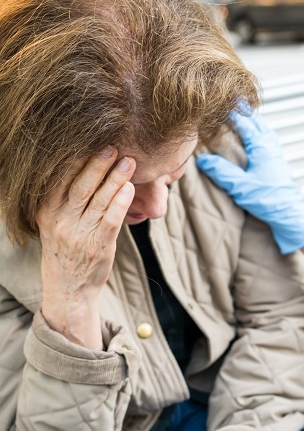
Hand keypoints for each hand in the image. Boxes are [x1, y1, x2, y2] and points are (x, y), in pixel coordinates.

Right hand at [36, 149, 135, 349]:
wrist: (68, 289)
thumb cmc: (65, 250)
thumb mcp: (53, 224)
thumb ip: (64, 200)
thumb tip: (87, 169)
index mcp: (46, 211)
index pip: (61, 179)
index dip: (76, 159)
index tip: (91, 141)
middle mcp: (60, 221)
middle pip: (81, 186)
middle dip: (98, 164)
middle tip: (113, 146)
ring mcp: (80, 234)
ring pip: (99, 201)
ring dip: (115, 179)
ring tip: (129, 162)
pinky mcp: (98, 246)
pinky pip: (110, 220)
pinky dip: (120, 203)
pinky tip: (129, 188)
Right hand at [197, 109, 303, 253]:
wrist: (289, 213)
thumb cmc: (267, 199)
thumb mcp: (239, 185)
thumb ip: (221, 171)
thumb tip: (203, 159)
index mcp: (261, 146)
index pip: (244, 122)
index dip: (232, 112)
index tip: (221, 103)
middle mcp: (270, 145)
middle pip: (257, 121)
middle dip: (244, 110)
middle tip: (233, 100)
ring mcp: (276, 153)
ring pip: (264, 128)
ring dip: (253, 120)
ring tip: (244, 115)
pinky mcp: (278, 162)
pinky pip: (268, 138)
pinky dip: (260, 131)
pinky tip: (256, 138)